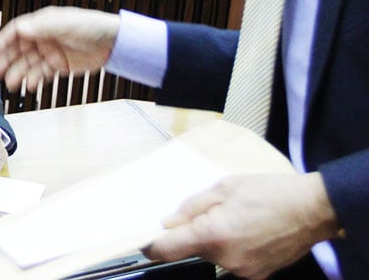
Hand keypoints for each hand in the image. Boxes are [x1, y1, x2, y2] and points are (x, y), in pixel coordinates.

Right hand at [0, 6, 119, 91]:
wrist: (114, 43)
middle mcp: (43, 37)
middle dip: (7, 60)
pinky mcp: (59, 65)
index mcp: (42, 24)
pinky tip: (31, 86)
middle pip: (19, 49)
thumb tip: (20, 28)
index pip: (16, 32)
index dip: (3, 42)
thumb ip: (43, 27)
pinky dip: (35, 80)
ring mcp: (50, 51)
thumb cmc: (91, 27)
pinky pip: (42, 73)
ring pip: (28, 64)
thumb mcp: (65, 24)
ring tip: (11, 84)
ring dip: (18, 73)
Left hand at [144, 173, 339, 278]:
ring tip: (237, 219)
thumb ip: (191, 207)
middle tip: (212, 212)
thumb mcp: (223, 188)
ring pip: (212, 255)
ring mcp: (242, 270)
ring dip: (214, 240)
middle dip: (193, 232)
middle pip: (192, 249)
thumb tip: (168, 222)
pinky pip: (231, 261)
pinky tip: (247, 231)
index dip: (152, 245)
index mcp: (213, 235)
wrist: (313, 209)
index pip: (167, 250)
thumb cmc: (269, 192)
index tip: (144, 239)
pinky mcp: (257, 275)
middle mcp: (225, 259)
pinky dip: (232, 248)